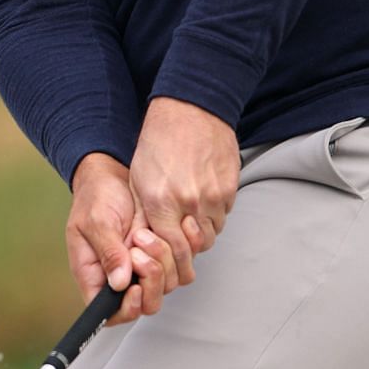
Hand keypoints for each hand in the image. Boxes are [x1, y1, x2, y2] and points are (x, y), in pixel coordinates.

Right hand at [66, 153, 173, 325]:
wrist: (112, 175)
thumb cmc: (96, 196)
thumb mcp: (96, 221)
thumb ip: (108, 252)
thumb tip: (118, 283)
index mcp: (94, 274)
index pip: (108, 313)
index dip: (127, 309)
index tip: (136, 287)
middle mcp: (118, 277)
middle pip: (145, 305)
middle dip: (151, 281)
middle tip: (141, 252)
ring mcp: (141, 268)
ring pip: (165, 286)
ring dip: (164, 261)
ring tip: (147, 233)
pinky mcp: (160, 256)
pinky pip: (180, 268)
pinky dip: (180, 251)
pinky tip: (167, 232)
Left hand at [128, 96, 239, 288]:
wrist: (190, 111)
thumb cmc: (157, 142)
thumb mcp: (138, 177)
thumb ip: (145, 213)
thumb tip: (150, 241)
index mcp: (160, 201)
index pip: (171, 249)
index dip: (170, 257)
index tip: (168, 255)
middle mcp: (189, 202)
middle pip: (196, 246)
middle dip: (187, 246)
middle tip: (180, 237)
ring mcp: (213, 196)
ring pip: (212, 232)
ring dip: (201, 230)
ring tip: (189, 214)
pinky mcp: (230, 189)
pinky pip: (224, 215)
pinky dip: (214, 214)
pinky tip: (202, 198)